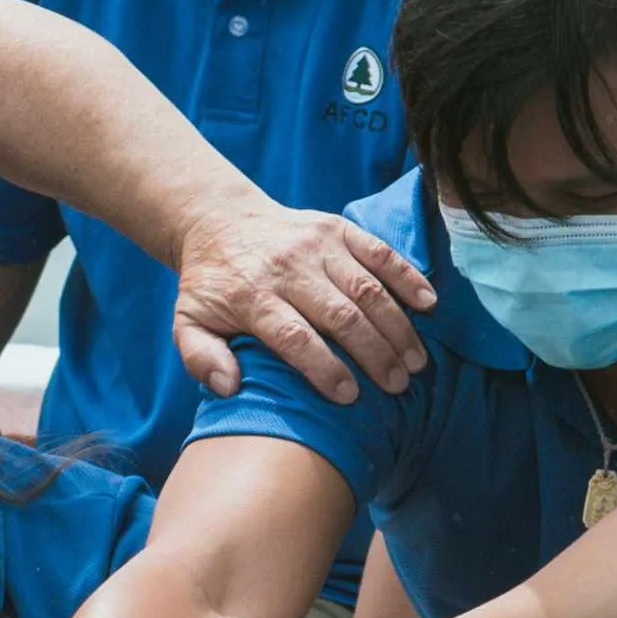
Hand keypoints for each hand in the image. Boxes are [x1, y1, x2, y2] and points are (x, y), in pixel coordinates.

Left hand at [172, 196, 432, 403]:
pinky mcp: (337, 228)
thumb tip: (229, 387)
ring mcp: (316, 244)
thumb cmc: (211, 285)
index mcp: (251, 296)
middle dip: (373, 354)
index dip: (325, 368)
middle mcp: (287, 267)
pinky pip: (378, 251)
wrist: (218, 221)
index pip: (295, 337)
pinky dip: (406, 276)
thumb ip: (201, 358)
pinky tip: (428, 304)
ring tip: (415, 362)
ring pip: (366, 287)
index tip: (350, 396)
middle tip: (397, 385)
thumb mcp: (188, 322)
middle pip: (340, 315)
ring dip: (396, 326)